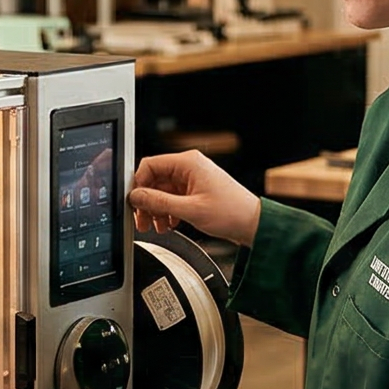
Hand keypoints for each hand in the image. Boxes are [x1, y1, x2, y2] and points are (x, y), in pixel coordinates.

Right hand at [129, 151, 260, 245]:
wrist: (253, 224)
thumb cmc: (231, 212)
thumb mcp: (190, 209)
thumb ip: (159, 202)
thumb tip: (136, 196)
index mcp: (188, 163)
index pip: (150, 165)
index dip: (138, 184)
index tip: (135, 202)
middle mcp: (189, 167)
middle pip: (154, 180)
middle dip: (147, 202)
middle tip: (143, 220)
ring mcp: (192, 179)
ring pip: (162, 191)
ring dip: (157, 209)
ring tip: (158, 226)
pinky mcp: (195, 192)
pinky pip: (172, 198)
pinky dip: (168, 212)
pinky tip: (170, 224)